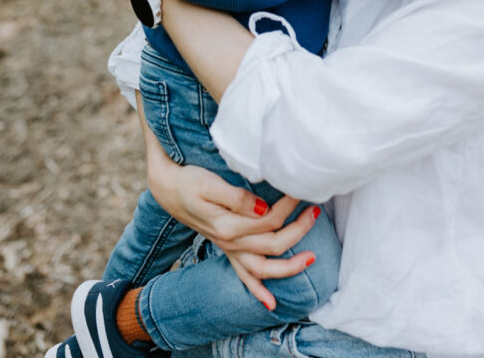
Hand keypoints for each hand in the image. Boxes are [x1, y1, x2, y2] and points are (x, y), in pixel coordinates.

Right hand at [144, 116, 319, 308]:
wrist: (169, 188)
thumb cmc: (190, 180)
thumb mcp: (209, 183)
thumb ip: (237, 198)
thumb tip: (264, 208)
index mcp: (229, 225)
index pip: (270, 219)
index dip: (289, 204)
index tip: (301, 187)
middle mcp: (231, 242)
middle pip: (273, 244)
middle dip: (299, 230)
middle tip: (315, 210)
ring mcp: (229, 249)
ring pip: (263, 268)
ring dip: (289, 267)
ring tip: (311, 258)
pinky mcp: (226, 248)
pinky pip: (243, 276)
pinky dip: (257, 290)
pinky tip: (271, 303)